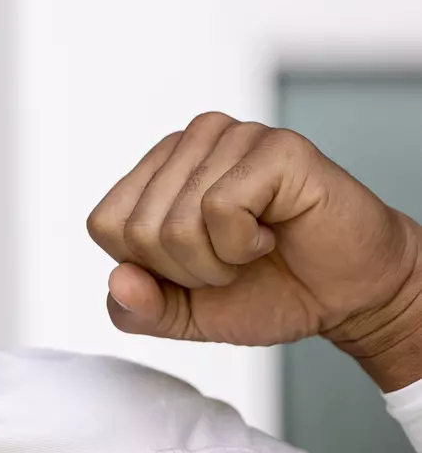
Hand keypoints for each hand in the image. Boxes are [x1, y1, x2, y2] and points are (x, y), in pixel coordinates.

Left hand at [87, 112, 421, 387]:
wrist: (347, 297)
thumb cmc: (269, 290)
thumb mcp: (184, 314)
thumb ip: (137, 309)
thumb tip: (118, 280)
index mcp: (157, 172)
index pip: (105, 224)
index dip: (148, 268)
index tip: (196, 267)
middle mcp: (189, 144)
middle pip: (138, 229)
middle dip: (186, 270)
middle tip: (232, 262)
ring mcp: (232, 138)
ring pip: (176, 222)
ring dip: (218, 260)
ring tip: (253, 246)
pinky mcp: (274, 147)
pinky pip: (221, 208)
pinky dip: (245, 243)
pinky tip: (272, 231)